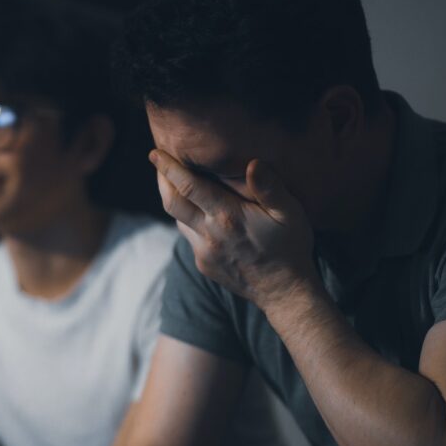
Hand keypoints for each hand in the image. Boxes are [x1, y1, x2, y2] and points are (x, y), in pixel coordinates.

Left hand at [152, 150, 318, 310]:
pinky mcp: (203, 264)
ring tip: (176, 183)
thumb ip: (270, 188)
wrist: (284, 291)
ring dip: (175, 200)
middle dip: (162, 180)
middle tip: (158, 163)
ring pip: (178, 220)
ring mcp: (203, 253)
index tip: (155, 153)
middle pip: (172, 203)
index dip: (169, 168)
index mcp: (227, 217)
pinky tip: (198, 211)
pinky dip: (188, 220)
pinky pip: (189, 237)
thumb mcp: (289, 213)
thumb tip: (252, 163)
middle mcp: (208, 235)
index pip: (188, 186)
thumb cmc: (290, 247)